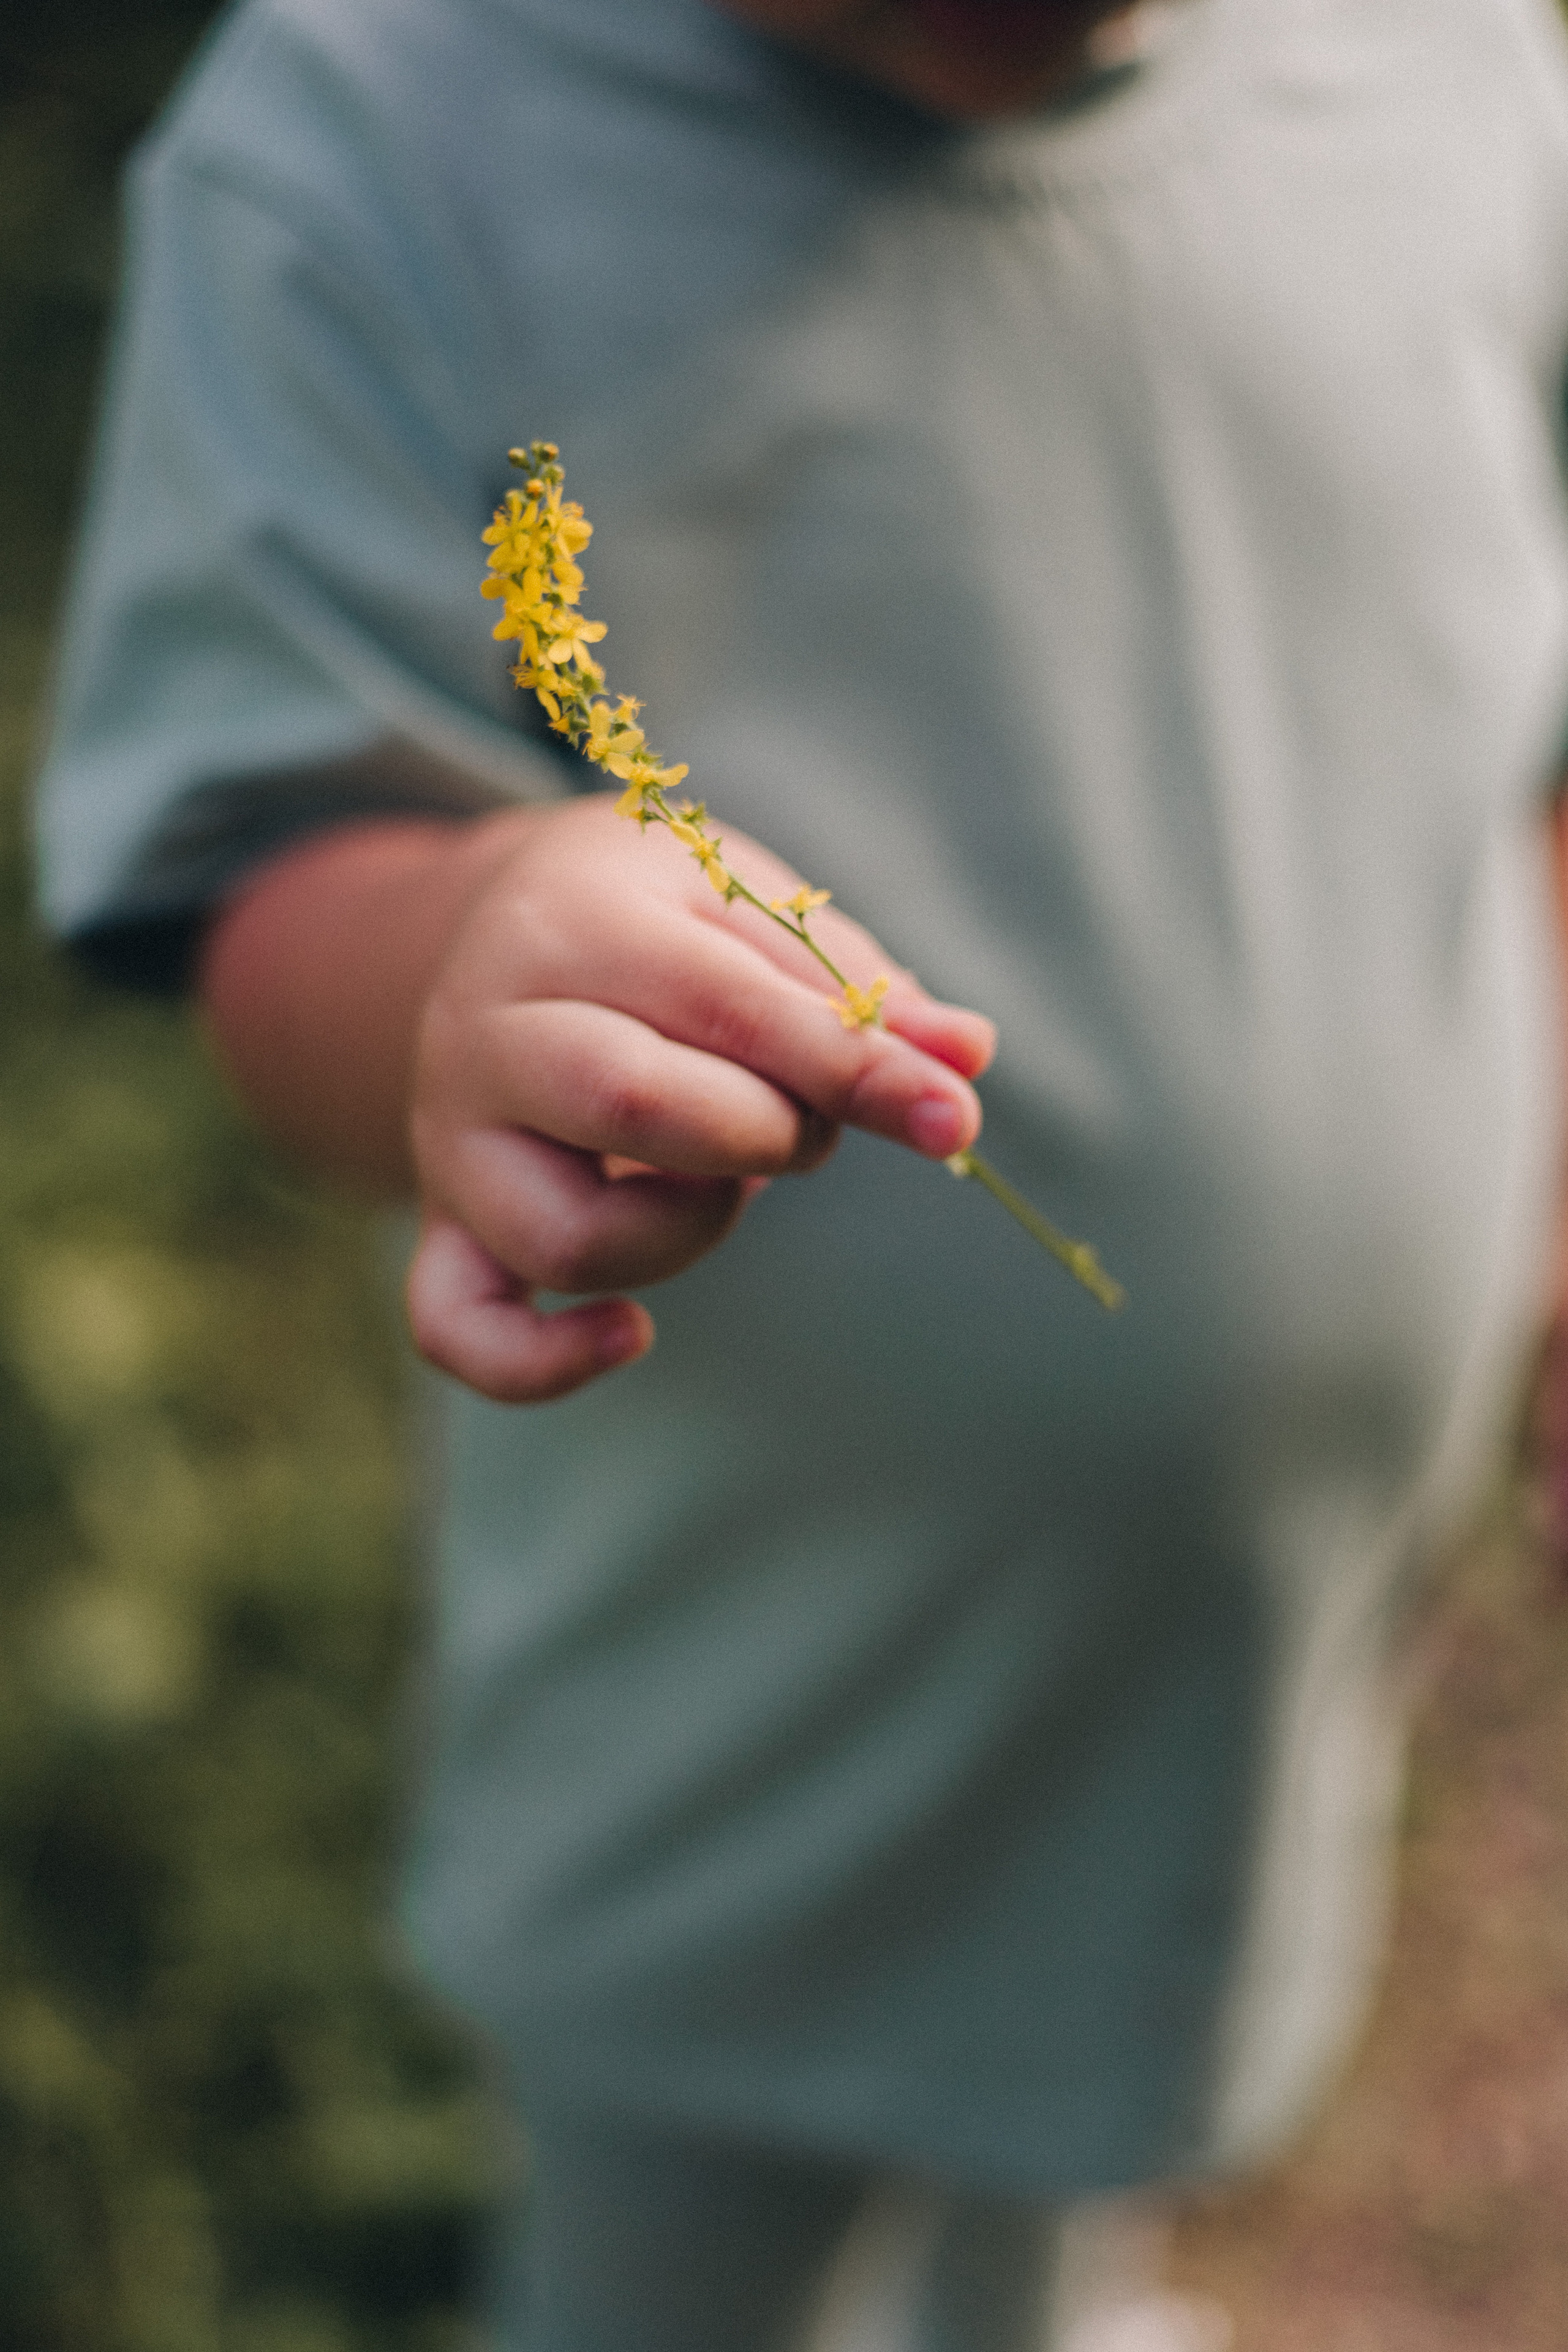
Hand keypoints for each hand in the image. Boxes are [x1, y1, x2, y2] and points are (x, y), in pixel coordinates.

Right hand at [405, 793, 993, 1401]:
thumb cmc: (657, 922)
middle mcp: (488, 1033)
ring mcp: (453, 1141)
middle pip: (632, 1108)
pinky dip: (543, 1363)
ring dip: (692, 1230)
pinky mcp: (447, 1224)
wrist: (501, 927)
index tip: (954, 1117)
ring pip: (568, 1238)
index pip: (726, 1010)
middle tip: (807, 1126)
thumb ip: (858, 990)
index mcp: (574, 927)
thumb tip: (967, 1059)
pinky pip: (461, 1326)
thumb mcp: (754, 914)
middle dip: (767, 1134)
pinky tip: (634, 1337)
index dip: (852, 1070)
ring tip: (724, 1176)